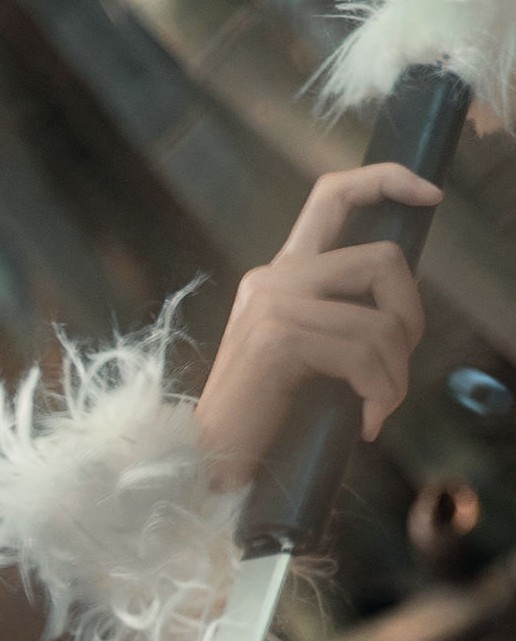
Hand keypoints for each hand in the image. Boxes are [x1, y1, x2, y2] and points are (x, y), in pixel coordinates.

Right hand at [195, 163, 439, 490]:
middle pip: (383, 259)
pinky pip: (363, 356)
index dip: (385, 180)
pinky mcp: (277, 339)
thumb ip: (343, 319)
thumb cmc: (266, 418)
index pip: (331, 196)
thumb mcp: (311, 354)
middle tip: (395, 370)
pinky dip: (379, 395)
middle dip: (411, 317)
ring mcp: (272, 304)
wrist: (210, 461)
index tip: (430, 195)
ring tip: (376, 408)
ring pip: (380, 320)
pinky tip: (366, 423)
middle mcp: (274, 278)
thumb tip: (401, 310)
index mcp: (281, 275)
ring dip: (395, 375)